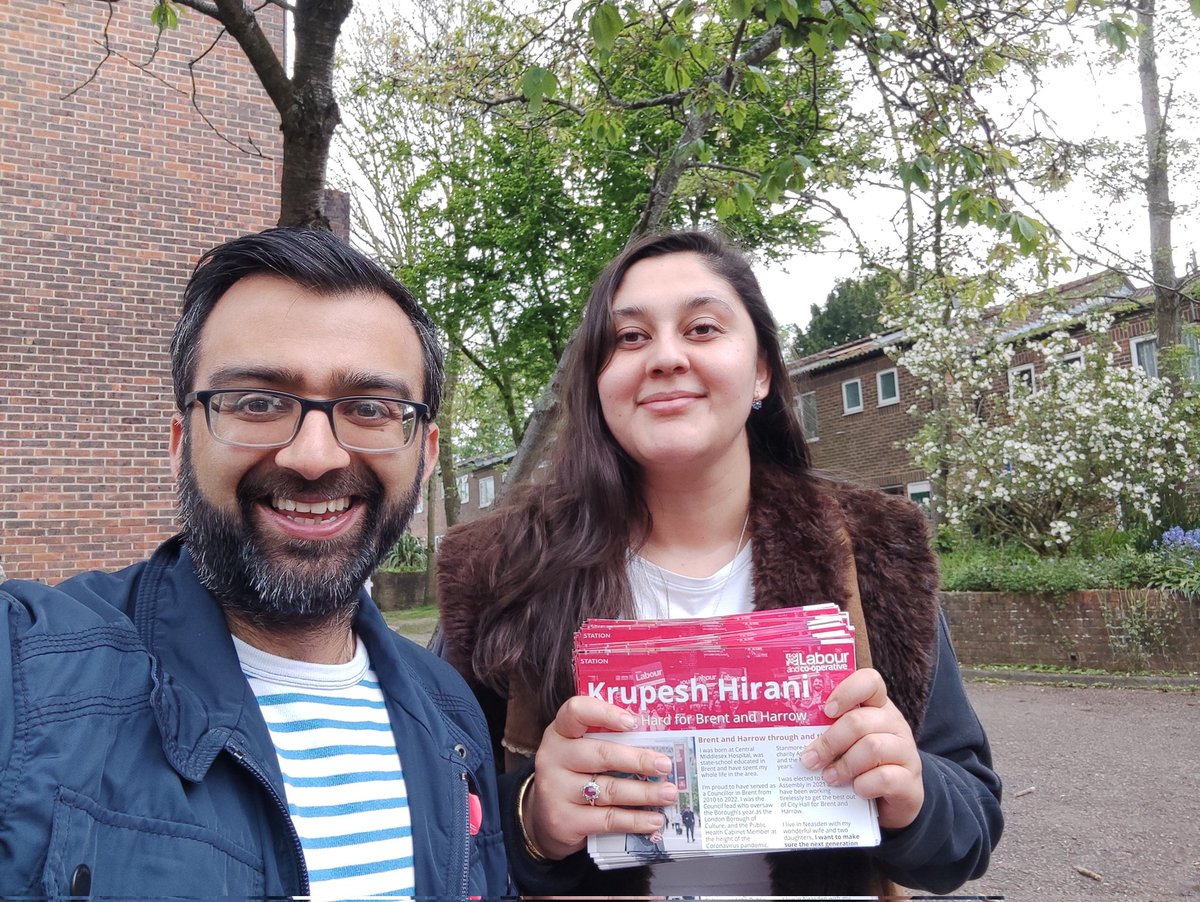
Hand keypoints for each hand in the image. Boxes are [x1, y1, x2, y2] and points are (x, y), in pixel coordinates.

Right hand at [524, 696, 676, 858]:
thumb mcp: (584, 751)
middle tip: (665, 765)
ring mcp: (555, 790)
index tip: (633, 721)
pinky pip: (607, 819)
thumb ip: (610, 742)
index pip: (576, 711)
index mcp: (559, 732)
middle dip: (638, 760)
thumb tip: (658, 744)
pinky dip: (635, 820)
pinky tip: (654, 820)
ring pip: (609, 789)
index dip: (605, 713)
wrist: (546, 818)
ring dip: (645, 793)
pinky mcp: (562, 821)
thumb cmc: (576, 775)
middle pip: (601, 754)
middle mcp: (553, 757)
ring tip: (668, 794)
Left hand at [799, 668, 923, 829]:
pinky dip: (864, 784)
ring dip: (844, 765)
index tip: (826, 710)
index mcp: (878, 707)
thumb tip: (789, 736)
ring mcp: (906, 752)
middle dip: (829, 741)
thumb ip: (828, 731)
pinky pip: (885, 778)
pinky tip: (855, 790)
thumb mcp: (847, 742)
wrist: (894, 801)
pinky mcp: (911, 782)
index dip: (846, 692)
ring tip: (828, 777)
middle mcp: (895, 724)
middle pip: (860, 721)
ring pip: (872, 748)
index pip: (869, 681)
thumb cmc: (861, 764)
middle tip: (810, 760)